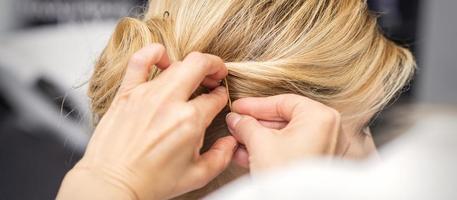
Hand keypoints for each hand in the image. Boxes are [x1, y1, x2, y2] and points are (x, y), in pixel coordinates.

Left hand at [57, 44, 236, 199]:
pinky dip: (155, 53)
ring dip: (191, 66)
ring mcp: (146, 94)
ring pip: (177, 64)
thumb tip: (231, 141)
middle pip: (199, 65)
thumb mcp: (196, 176)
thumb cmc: (150, 182)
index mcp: (189, 121)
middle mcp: (169, 102)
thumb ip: (221, 156)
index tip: (219, 99)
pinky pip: (140, 60)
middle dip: (214, 66)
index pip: (215, 97)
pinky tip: (163, 59)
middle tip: (216, 75)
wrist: (112, 183)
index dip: (221, 97)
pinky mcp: (127, 92)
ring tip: (193, 73)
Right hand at [226, 94, 349, 171]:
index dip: (255, 105)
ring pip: (286, 137)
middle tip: (236, 125)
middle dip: (255, 125)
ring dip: (259, 140)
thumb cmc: (286, 175)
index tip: (238, 108)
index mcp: (320, 116)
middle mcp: (329, 130)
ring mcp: (327, 148)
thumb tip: (236, 118)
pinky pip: (292, 150)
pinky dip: (271, 151)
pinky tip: (247, 156)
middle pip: (285, 119)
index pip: (283, 101)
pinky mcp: (318, 165)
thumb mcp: (259, 143)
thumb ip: (246, 125)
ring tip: (237, 143)